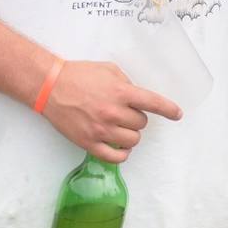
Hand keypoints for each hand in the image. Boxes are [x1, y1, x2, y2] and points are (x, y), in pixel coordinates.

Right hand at [39, 60, 181, 163]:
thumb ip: (126, 83)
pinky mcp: (89, 143)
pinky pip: (115, 158)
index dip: (169, 109)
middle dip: (137, 118)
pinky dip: (122, 154)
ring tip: (120, 127)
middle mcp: (113, 112)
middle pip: (141, 124)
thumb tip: (137, 97)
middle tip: (125, 112)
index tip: (177, 114)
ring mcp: (101, 130)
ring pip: (132, 141)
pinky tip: (120, 147)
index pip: (153, 103)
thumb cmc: (79, 74)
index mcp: (121, 92)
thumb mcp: (108, 70)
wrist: (51, 86)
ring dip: (130, 135)